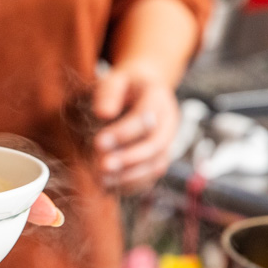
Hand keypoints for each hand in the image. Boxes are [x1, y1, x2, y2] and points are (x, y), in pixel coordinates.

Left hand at [90, 65, 179, 193]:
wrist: (144, 90)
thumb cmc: (124, 86)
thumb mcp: (114, 80)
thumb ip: (108, 93)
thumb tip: (102, 113)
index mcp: (158, 97)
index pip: (144, 117)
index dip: (122, 132)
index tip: (98, 143)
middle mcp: (169, 121)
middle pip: (155, 144)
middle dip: (129, 158)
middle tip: (103, 166)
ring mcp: (168, 141)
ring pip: (157, 163)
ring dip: (130, 176)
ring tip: (103, 181)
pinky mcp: (162, 156)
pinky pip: (152, 175)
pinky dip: (132, 184)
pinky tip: (109, 187)